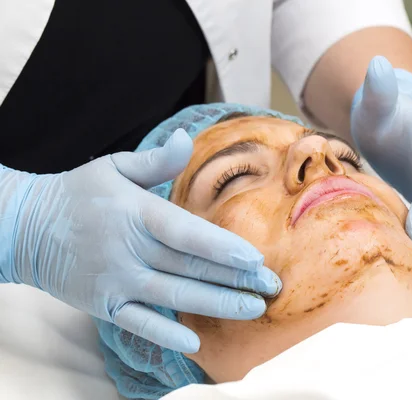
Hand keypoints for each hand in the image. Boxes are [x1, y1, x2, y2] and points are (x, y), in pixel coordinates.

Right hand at [0, 129, 280, 352]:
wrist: (22, 227)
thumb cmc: (76, 192)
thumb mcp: (113, 167)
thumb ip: (156, 161)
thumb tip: (188, 138)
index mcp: (135, 212)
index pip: (184, 232)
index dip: (220, 247)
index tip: (254, 258)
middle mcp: (128, 249)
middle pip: (189, 268)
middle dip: (234, 280)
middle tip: (271, 287)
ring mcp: (115, 280)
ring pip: (173, 297)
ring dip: (215, 305)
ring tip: (253, 309)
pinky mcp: (103, 304)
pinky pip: (138, 324)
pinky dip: (164, 335)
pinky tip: (195, 344)